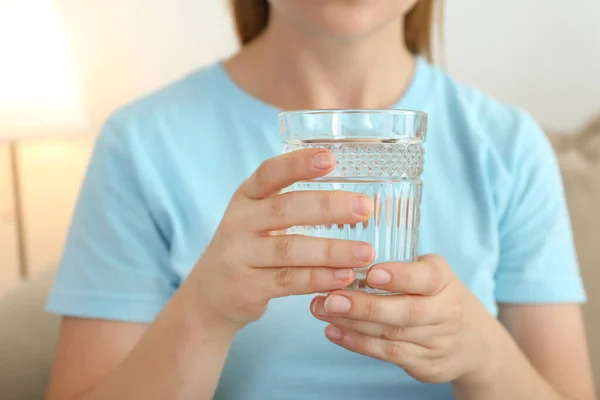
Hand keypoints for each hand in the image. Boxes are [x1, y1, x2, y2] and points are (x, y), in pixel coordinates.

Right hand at [185, 149, 374, 330]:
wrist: (210, 295)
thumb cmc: (248, 248)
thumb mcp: (256, 218)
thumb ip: (290, 205)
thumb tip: (352, 196)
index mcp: (245, 198)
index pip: (269, 173)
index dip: (298, 164)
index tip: (330, 158)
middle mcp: (238, 223)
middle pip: (284, 209)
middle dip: (328, 207)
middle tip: (364, 208)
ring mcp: (239, 257)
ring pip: (289, 250)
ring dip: (331, 250)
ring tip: (366, 252)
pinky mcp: (246, 288)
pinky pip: (288, 281)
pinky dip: (319, 278)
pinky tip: (345, 276)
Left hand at [310, 255, 501, 383]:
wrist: (476, 343)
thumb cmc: (440, 296)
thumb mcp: (432, 272)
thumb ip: (401, 263)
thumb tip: (349, 250)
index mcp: (444, 281)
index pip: (426, 279)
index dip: (400, 276)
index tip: (372, 273)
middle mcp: (445, 312)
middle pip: (405, 312)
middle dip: (365, 306)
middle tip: (331, 298)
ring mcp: (436, 342)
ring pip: (390, 335)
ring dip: (352, 324)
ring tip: (321, 310)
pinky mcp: (425, 365)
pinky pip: (386, 354)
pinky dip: (357, 343)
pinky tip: (333, 331)